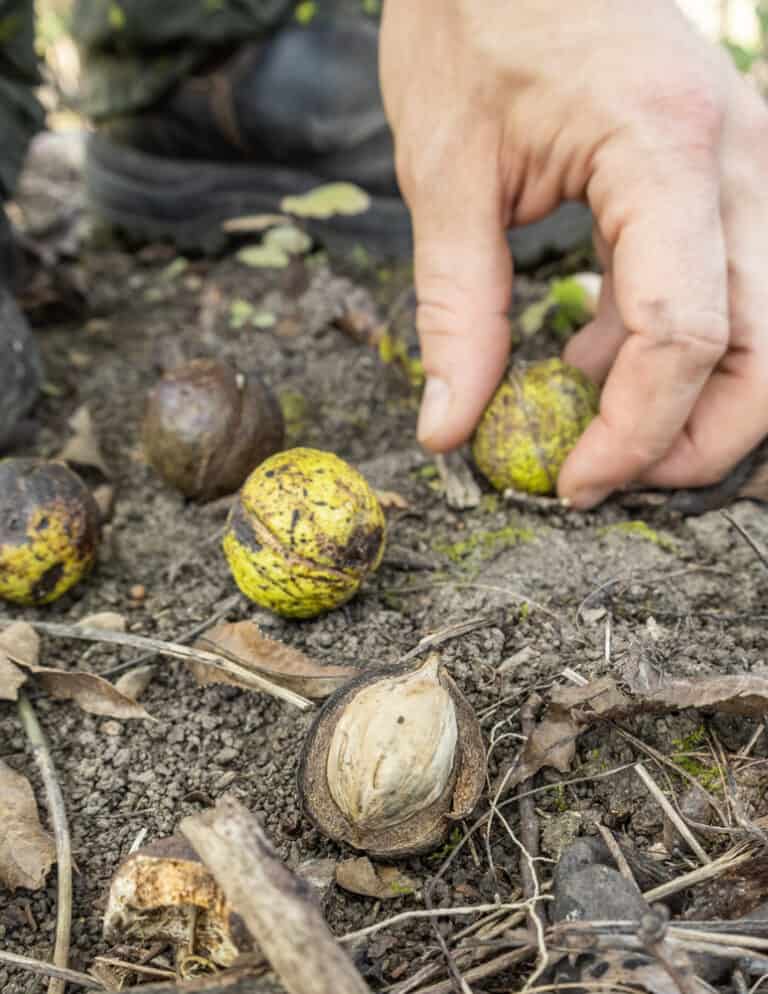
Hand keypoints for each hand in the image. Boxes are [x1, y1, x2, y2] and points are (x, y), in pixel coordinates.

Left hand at [380, 0, 767, 507]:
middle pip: (767, 354)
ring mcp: (744, 169)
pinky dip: (669, 350)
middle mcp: (737, 163)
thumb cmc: (475, 21)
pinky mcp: (720, 182)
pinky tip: (587, 356)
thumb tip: (448, 429)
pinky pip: (727, 292)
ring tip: (584, 421)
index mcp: (668, 152)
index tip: (571, 483)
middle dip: (696, 442)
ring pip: (765, 331)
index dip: (635, 432)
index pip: (686, 335)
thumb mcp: (445, 173)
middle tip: (603, 478)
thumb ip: (455, 311)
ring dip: (691, 404)